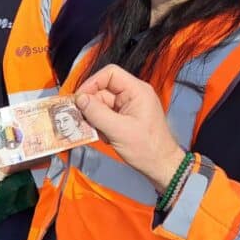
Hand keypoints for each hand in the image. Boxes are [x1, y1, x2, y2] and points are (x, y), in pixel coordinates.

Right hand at [74, 64, 184, 191]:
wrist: (161, 166)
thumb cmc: (147, 148)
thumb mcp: (118, 130)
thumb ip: (97, 113)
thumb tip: (80, 99)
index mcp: (137, 91)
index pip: (110, 74)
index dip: (92, 83)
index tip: (79, 98)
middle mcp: (132, 95)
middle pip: (102, 90)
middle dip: (90, 105)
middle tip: (80, 119)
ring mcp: (128, 107)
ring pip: (101, 104)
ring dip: (94, 118)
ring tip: (96, 132)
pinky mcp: (125, 118)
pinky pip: (105, 115)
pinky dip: (100, 125)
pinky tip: (104, 136)